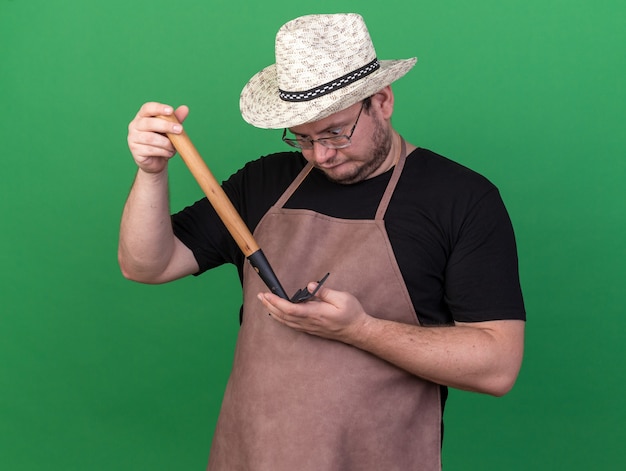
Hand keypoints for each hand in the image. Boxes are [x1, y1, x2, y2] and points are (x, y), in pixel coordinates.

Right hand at [127, 102, 188, 173]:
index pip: (147, 108)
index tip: (171, 110)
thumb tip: (185, 108)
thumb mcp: (170, 130)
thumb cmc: (162, 142)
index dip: (158, 108)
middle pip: (149, 123)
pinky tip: (168, 153)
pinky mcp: (135, 150)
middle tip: (180, 129)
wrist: (156, 161)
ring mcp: (133, 138)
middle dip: (166, 126)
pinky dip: (163, 152)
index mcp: (142, 116)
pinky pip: (150, 150)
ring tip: (173, 147)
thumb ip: (176, 119)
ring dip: (166, 143)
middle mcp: (135, 125)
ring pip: (150, 138)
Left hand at [257, 283, 371, 343]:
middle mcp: (309, 322)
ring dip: (273, 312)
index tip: (267, 295)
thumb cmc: (351, 314)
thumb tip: (311, 285)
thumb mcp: (342, 298)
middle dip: (270, 305)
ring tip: (265, 302)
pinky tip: (277, 314)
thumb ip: (325, 292)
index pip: (291, 309)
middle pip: (284, 316)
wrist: (357, 331)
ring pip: (286, 322)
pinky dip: (281, 318)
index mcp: (316, 313)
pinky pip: (291, 325)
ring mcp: (309, 328)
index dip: (277, 302)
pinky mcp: (311, 329)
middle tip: (260, 296)